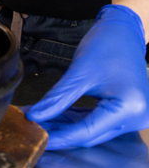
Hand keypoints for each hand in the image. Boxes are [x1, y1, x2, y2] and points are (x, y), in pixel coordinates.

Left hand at [25, 5, 148, 148]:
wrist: (123, 30)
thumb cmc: (107, 44)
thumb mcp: (80, 72)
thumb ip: (58, 97)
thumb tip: (35, 115)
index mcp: (129, 108)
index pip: (87, 132)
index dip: (59, 136)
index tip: (37, 137)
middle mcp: (135, 117)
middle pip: (89, 133)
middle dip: (59, 131)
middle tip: (32, 128)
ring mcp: (131, 116)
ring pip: (91, 129)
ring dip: (65, 125)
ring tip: (39, 121)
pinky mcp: (124, 111)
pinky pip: (96, 120)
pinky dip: (76, 118)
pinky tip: (55, 115)